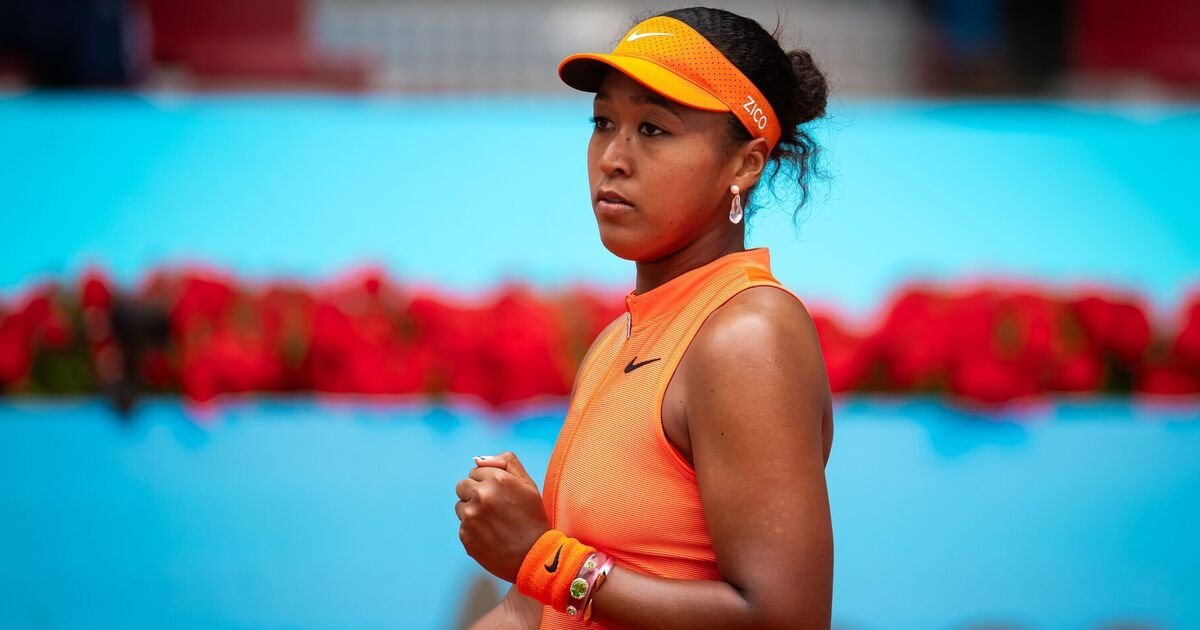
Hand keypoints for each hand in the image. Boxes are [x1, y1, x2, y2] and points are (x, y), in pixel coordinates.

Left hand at [455, 451, 550, 581]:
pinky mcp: (465, 536)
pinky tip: (490, 536)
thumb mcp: (528, 485)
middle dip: (474, 493)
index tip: (500, 495)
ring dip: (472, 511)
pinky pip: (462, 526)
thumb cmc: (533, 519)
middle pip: (462, 486)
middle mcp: (480, 495)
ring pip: (460, 506)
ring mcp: (470, 517)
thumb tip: (479, 460)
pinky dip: (473, 530)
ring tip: (493, 523)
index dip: (488, 482)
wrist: (534, 556)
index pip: (475, 471)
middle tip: (493, 508)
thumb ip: (507, 463)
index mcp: (496, 479)